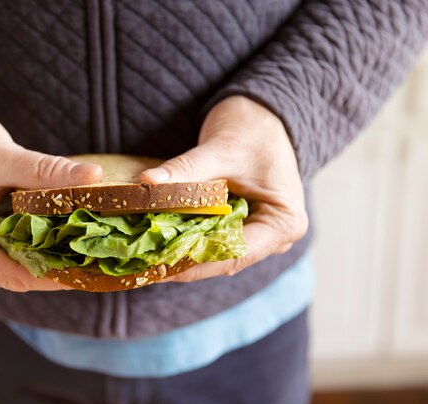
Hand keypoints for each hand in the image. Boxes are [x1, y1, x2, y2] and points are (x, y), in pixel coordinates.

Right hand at [0, 94, 101, 290]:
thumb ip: (45, 171)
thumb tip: (94, 177)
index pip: (15, 275)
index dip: (58, 275)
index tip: (95, 269)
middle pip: (20, 273)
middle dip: (62, 265)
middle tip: (105, 259)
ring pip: (22, 261)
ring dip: (57, 254)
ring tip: (98, 249)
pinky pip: (19, 246)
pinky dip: (45, 240)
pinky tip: (77, 233)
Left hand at [140, 96, 307, 280]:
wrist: (262, 113)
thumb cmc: (252, 128)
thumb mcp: (221, 148)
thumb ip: (186, 169)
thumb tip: (147, 183)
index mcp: (283, 222)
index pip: (234, 254)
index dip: (195, 264)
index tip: (159, 266)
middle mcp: (275, 237)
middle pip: (223, 259)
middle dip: (183, 261)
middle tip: (143, 265)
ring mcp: (258, 234)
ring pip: (214, 253)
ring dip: (181, 253)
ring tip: (144, 259)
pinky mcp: (239, 226)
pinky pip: (210, 238)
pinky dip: (185, 239)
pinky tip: (156, 242)